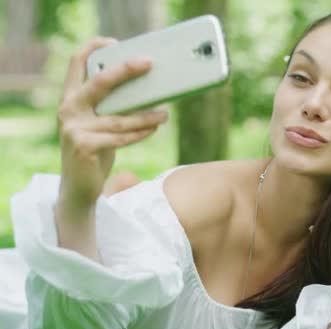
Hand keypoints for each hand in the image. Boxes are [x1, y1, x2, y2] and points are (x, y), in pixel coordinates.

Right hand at [57, 37, 167, 210]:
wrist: (79, 187)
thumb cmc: (96, 149)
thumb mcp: (98, 123)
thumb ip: (110, 106)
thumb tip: (147, 89)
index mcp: (70, 98)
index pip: (76, 63)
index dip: (93, 47)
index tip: (115, 42)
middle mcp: (68, 109)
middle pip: (99, 82)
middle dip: (125, 70)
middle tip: (148, 63)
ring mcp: (74, 128)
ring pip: (119, 117)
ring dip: (146, 115)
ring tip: (165, 114)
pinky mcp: (84, 146)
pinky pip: (120, 137)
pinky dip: (140, 133)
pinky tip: (154, 128)